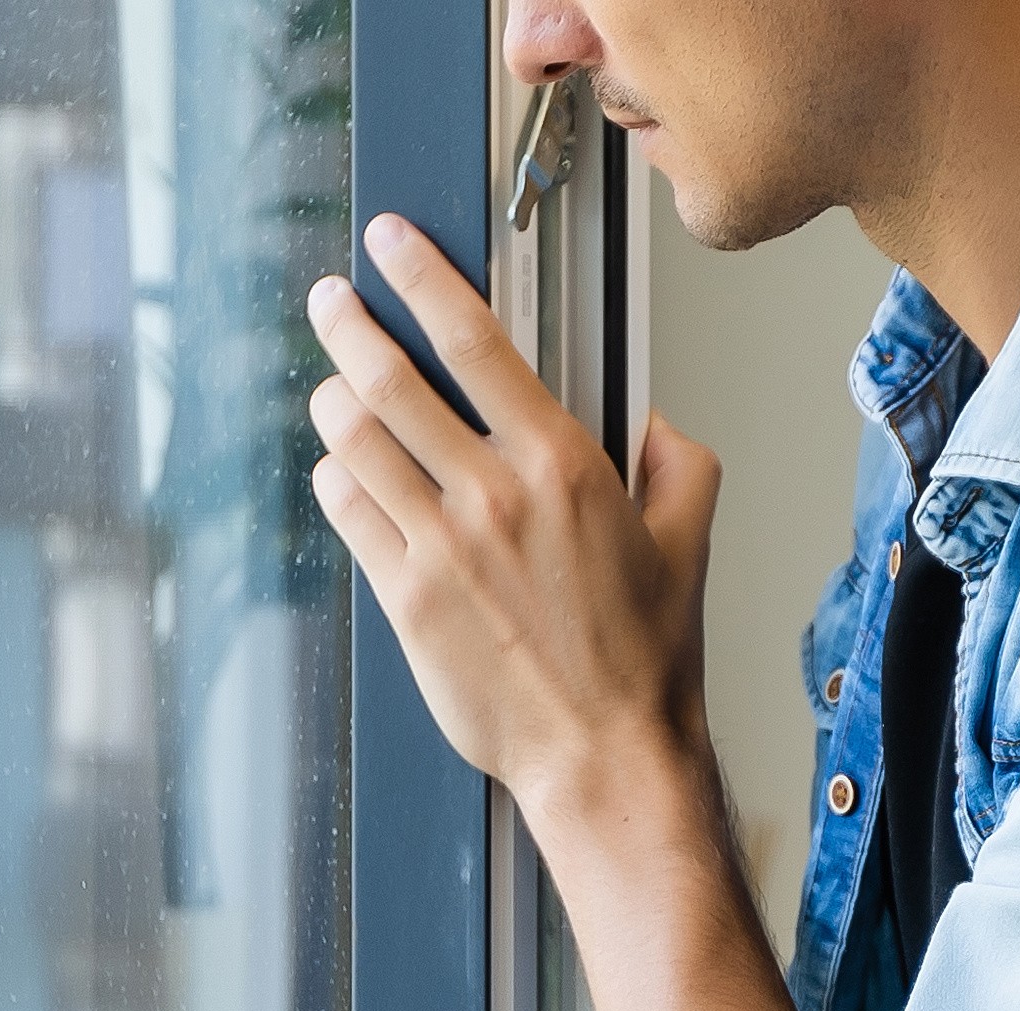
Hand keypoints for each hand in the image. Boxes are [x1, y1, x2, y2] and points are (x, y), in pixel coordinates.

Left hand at [303, 215, 726, 820]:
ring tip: (331, 386)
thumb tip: (654, 424)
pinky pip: (348, 512)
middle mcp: (494, 496)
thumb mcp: (688, 543)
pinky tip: (344, 472)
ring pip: (355, 440)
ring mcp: (440, 547)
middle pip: (391, 380)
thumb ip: (679, 464)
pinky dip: (337, 479)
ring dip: (333, 400)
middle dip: (349, 326)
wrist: (606, 755)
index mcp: (563, 466)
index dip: (421, 278)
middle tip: (332, 301)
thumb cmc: (644, 662)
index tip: (392, 245)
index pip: (474, 342)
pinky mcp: (405, 598)